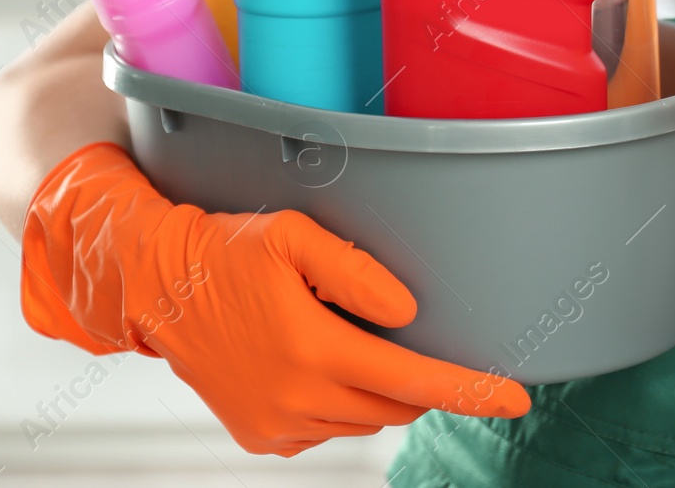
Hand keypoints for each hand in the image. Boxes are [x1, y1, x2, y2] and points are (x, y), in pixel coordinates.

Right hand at [20, 143, 529, 455]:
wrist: (157, 288)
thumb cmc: (228, 251)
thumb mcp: (292, 236)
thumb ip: (356, 271)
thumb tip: (410, 312)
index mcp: (312, 349)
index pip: (414, 381)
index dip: (471, 390)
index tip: (517, 399)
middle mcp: (297, 399)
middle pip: (395, 403)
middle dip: (418, 378)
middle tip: (405, 335)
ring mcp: (278, 426)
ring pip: (363, 418)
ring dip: (374, 387)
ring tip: (340, 336)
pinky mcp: (262, 439)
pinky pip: (327, 428)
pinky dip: (338, 401)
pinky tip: (311, 361)